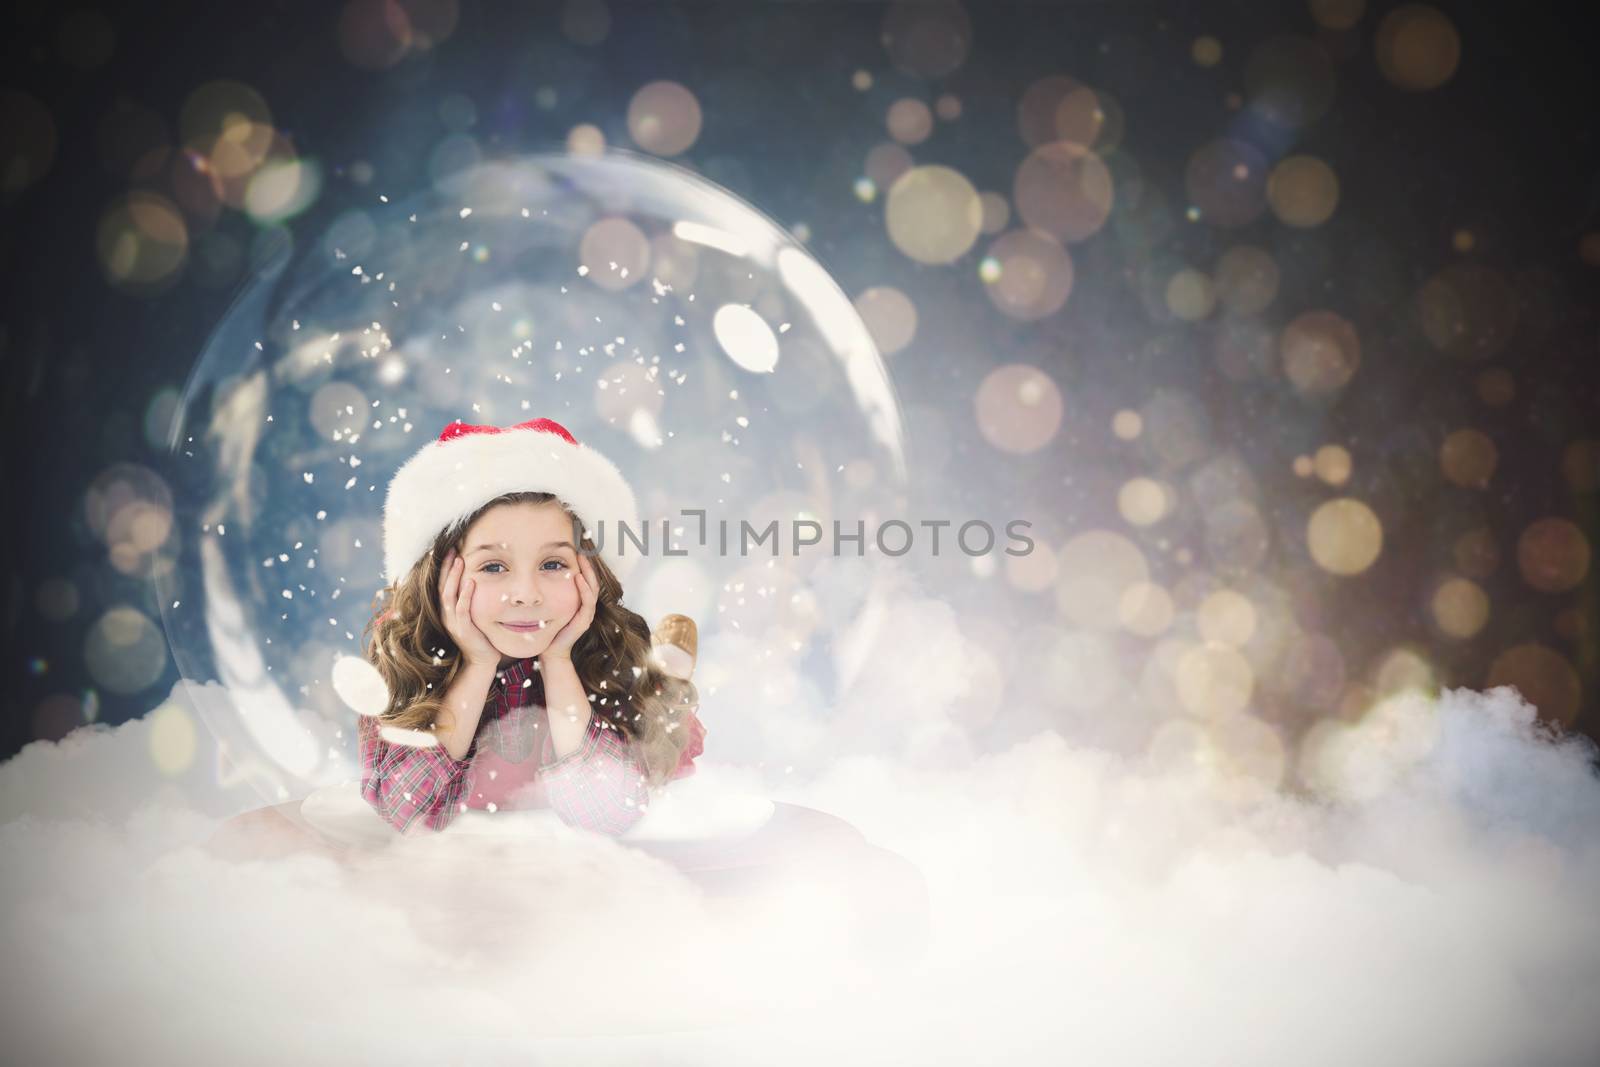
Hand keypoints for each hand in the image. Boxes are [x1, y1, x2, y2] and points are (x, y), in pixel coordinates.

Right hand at [439, 549, 497, 667]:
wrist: (482, 660)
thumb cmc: (480, 635)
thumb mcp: (472, 614)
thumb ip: (470, 599)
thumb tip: (476, 578)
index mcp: (446, 611)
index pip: (441, 584)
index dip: (444, 568)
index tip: (449, 550)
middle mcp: (445, 615)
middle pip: (441, 586)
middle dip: (447, 567)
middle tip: (452, 548)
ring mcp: (453, 623)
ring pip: (448, 595)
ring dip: (454, 576)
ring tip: (460, 560)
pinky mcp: (463, 629)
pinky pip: (462, 609)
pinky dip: (465, 595)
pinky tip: (471, 582)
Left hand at [541, 551, 597, 661]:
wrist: (549, 652)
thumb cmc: (546, 627)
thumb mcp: (546, 604)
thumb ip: (545, 589)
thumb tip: (533, 570)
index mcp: (578, 601)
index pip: (585, 578)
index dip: (583, 564)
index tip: (576, 548)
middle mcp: (585, 606)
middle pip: (592, 580)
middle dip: (588, 564)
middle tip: (582, 549)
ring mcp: (586, 614)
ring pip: (593, 588)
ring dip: (588, 573)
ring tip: (583, 559)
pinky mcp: (583, 622)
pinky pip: (587, 602)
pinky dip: (585, 589)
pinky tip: (578, 578)